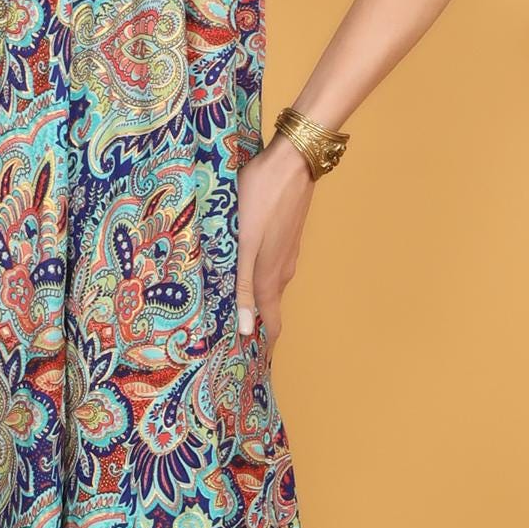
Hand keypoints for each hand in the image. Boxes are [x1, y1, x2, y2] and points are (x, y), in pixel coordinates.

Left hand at [234, 135, 315, 354]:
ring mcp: (287, 253)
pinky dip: (259, 283)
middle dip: (256, 328)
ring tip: (237, 314)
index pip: (271, 325)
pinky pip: (272, 270)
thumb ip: (242, 284)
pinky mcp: (286, 237)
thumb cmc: (261, 197)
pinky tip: (245, 275)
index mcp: (270, 276)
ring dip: (257, 305)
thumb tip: (245, 328)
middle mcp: (283, 270)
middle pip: (270, 309)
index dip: (263, 348)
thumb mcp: (245, 243)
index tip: (253, 366)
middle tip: (236, 343)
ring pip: (271, 288)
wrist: (293, 160)